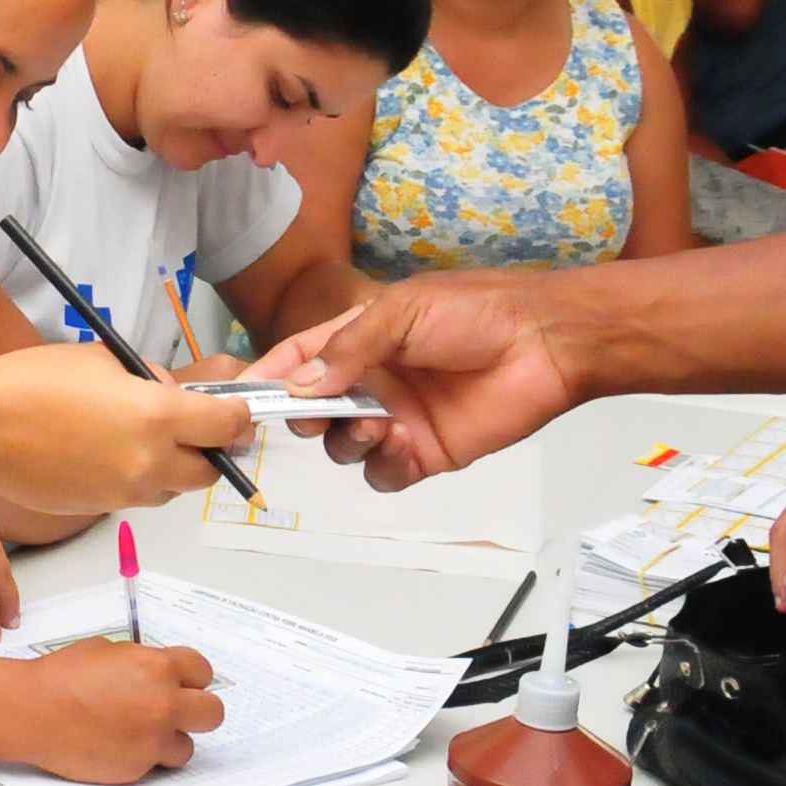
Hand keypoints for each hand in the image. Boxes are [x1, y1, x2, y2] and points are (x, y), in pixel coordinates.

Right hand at [0, 345, 255, 510]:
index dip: (238, 417)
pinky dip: (136, 480)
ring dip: (172, 469)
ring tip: (140, 439)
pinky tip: (105, 454)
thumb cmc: (34, 382)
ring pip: (172, 490)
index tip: (234, 411)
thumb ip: (149, 379)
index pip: (228, 426)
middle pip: (209, 472)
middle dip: (209, 452)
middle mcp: (150, 462)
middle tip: (194, 430)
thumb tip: (171, 394)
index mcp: (157, 417)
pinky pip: (136, 497)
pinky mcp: (100, 509)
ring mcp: (124, 493)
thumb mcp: (103, 360)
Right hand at [8, 640, 224, 781]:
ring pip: (186, 747)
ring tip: (140, 734)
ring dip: (169, 740)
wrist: (34, 711)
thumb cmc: (61, 677)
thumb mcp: (108, 650)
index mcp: (159, 668)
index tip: (185, 684)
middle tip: (177, 712)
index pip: (203, 671)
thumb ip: (142, 662)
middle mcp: (164, 705)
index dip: (193, 678)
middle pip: (212, 713)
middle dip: (197, 711)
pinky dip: (141, 757)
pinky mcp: (137, 769)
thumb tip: (155, 673)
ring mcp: (152, 740)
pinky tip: (117, 745)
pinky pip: (153, 764)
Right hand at [259, 276, 582, 489]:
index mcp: (361, 339)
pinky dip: (382, 464)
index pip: (299, 358)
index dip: (268, 376)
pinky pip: (383, 473)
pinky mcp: (427, 452)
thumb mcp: (402, 312)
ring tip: (376, 423)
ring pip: (342, 447)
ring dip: (346, 439)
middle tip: (318, 412)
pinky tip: (401, 444)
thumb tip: (298, 386)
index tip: (240, 393)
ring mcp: (398, 419)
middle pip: (311, 412)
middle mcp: (373, 381)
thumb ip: (347, 349)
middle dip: (305, 416)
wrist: (546, 343)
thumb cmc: (478, 311)